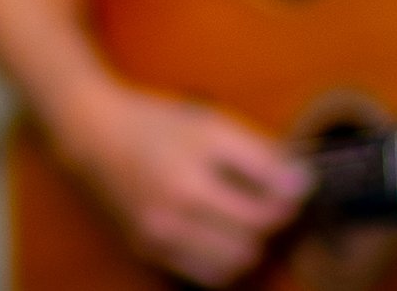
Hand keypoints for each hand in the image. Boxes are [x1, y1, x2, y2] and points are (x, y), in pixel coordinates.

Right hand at [59, 82, 310, 287]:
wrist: (93, 136)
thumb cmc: (155, 123)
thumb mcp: (210, 122)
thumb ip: (259, 154)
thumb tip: (303, 183)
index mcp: (196, 164)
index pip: (269, 199)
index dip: (290, 193)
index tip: (291, 182)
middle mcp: (177, 203)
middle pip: (255, 233)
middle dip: (271, 219)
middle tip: (267, 200)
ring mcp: (161, 232)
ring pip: (236, 261)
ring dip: (250, 244)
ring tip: (244, 220)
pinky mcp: (150, 250)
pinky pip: (207, 275)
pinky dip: (224, 262)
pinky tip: (220, 237)